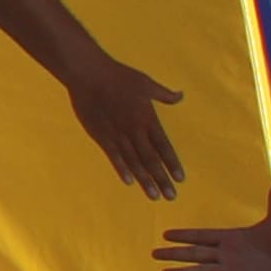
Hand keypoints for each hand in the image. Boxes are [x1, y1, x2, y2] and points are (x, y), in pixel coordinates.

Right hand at [69, 55, 188, 198]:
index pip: (164, 146)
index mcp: (148, 118)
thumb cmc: (119, 75)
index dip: (173, 163)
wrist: (89, 73)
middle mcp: (135, 130)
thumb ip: (164, 94)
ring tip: (154, 196)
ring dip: (145, 180)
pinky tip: (129, 182)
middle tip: (171, 196)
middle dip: (162, 179)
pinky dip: (121, 169)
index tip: (181, 179)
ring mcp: (117, 134)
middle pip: (152, 159)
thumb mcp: (146, 82)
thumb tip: (181, 96)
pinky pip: (113, 156)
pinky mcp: (100, 135)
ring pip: (134, 162)